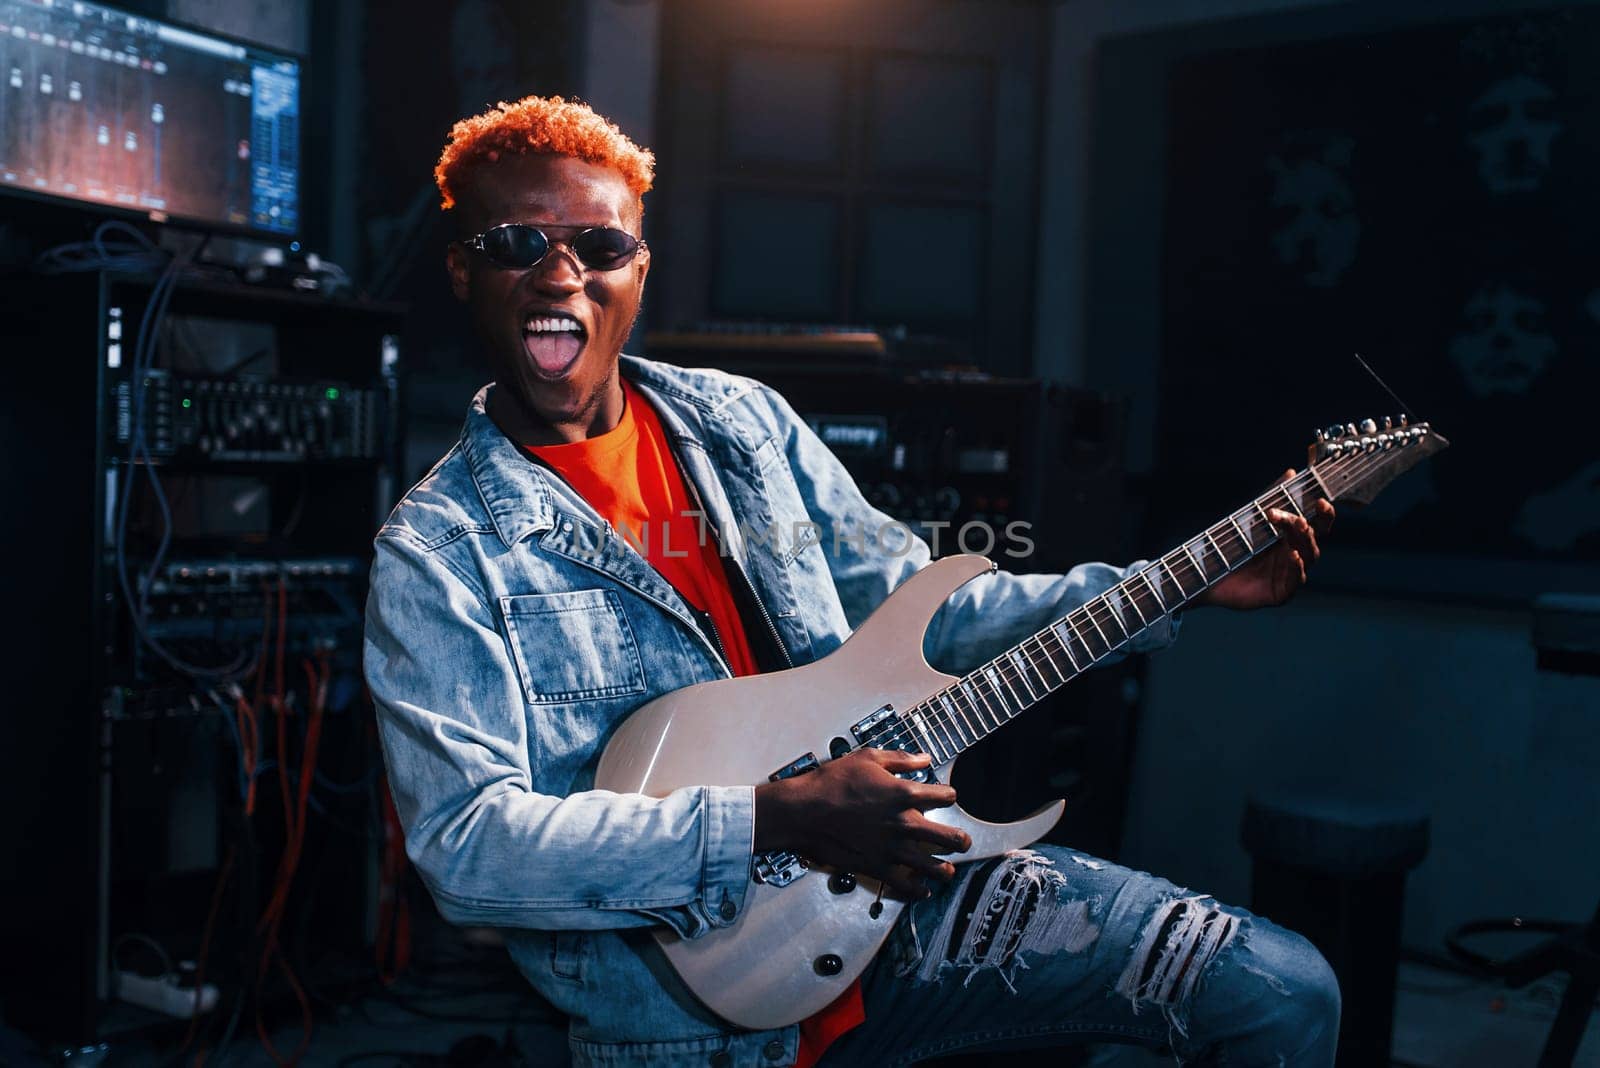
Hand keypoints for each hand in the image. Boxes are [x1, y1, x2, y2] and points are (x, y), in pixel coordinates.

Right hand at [753, 748, 970, 899]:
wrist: (803, 811)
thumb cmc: (830, 783)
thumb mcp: (866, 758)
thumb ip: (899, 759)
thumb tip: (923, 757)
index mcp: (904, 794)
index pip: (946, 796)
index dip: (949, 795)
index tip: (947, 797)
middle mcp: (905, 823)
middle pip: (950, 837)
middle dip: (961, 840)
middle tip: (962, 842)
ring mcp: (893, 849)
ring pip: (935, 867)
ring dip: (945, 868)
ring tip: (947, 869)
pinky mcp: (878, 867)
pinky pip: (907, 885)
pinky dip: (919, 889)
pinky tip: (923, 889)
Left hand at [1202, 469, 1334, 609]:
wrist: (1204, 573)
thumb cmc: (1230, 545)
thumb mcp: (1250, 518)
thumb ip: (1271, 497)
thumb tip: (1291, 473)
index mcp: (1291, 538)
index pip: (1317, 525)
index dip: (1324, 514)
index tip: (1320, 501)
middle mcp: (1293, 555)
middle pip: (1312, 539)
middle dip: (1307, 526)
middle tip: (1297, 517)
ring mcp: (1288, 575)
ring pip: (1308, 558)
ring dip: (1305, 542)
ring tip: (1297, 527)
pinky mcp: (1279, 593)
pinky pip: (1295, 582)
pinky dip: (1296, 568)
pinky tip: (1293, 555)